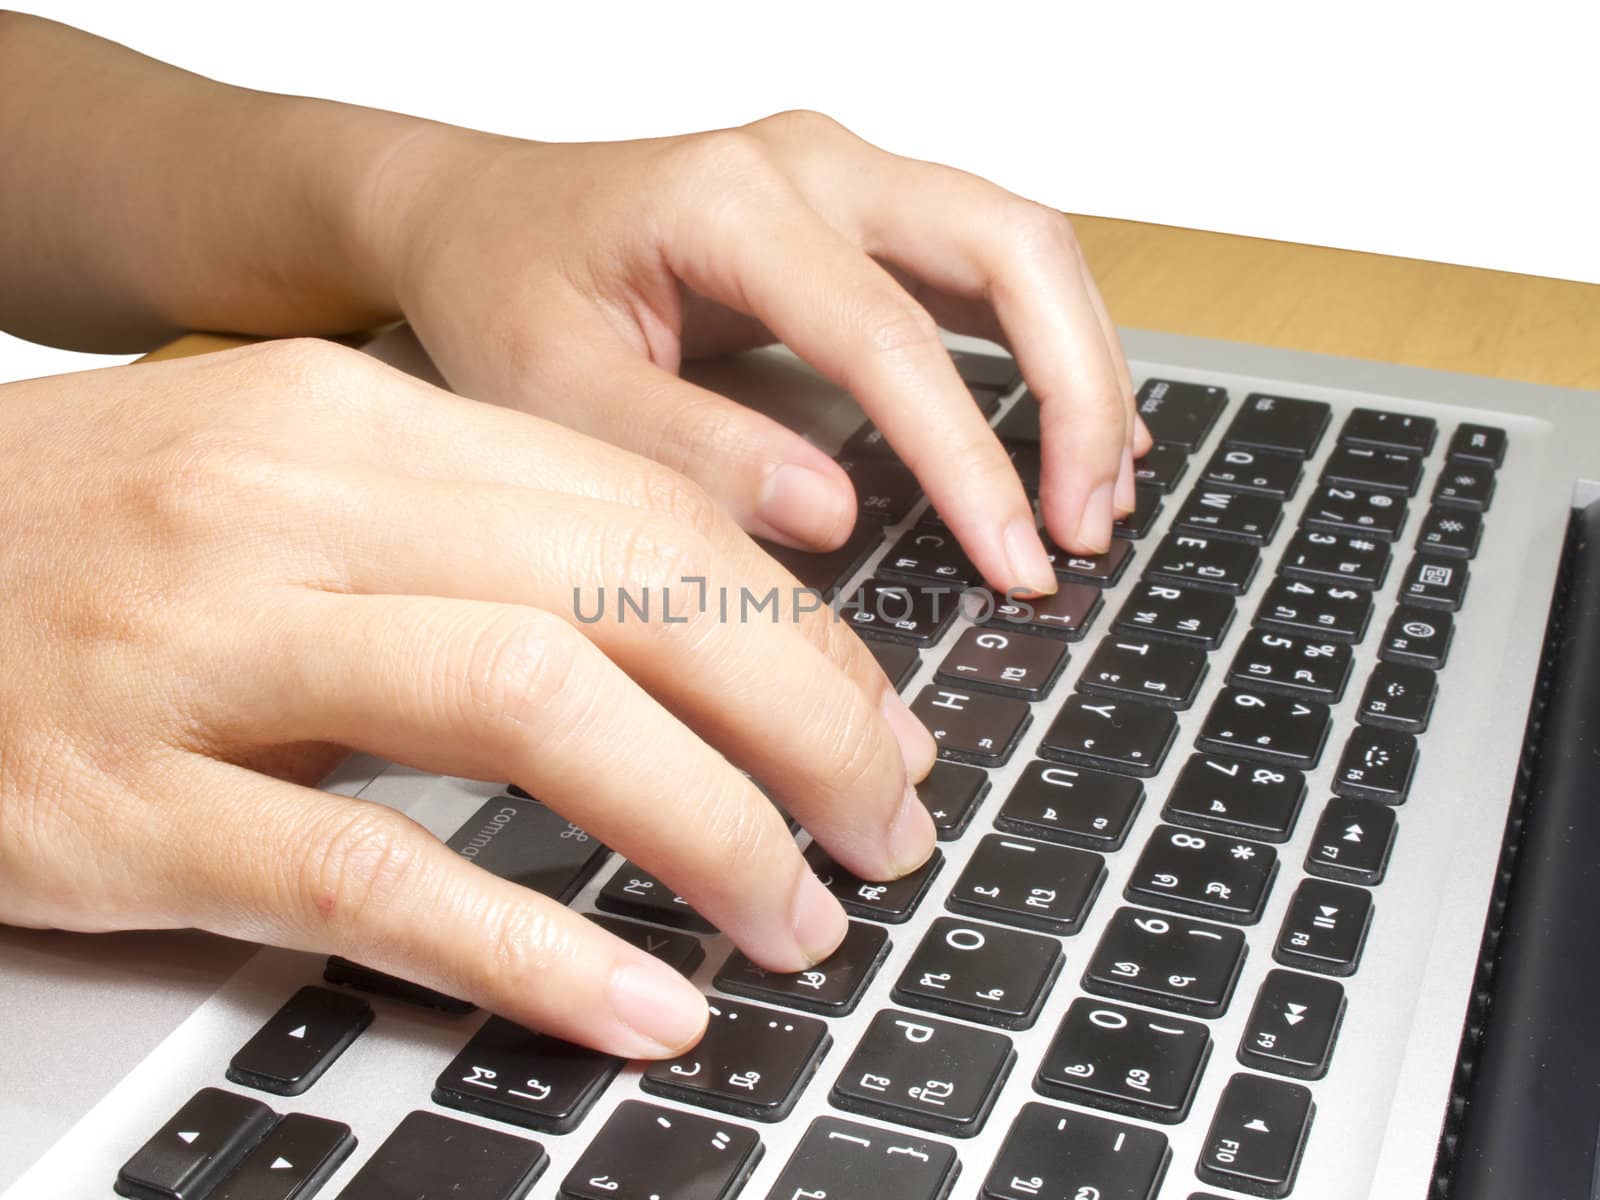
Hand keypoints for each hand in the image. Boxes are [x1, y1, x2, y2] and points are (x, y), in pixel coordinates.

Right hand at [0, 339, 935, 1056]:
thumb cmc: (95, 544)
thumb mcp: (299, 487)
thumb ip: (484, 540)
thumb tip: (698, 633)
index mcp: (354, 414)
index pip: (641, 505)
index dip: (796, 624)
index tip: (876, 718)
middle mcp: (290, 506)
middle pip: (623, 591)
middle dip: (800, 718)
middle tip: (882, 822)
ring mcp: (200, 650)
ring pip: (530, 709)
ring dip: (703, 824)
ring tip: (796, 912)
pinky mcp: (119, 806)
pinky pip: (371, 874)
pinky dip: (534, 948)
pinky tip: (641, 1002)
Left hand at [366, 111, 1150, 587]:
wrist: (475, 215)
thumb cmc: (501, 287)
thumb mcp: (551, 389)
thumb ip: (685, 448)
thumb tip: (829, 513)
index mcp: (728, 200)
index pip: (892, 334)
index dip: (971, 459)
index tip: (1016, 560)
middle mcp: (810, 163)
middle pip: (1012, 246)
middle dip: (1078, 392)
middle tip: (1085, 527)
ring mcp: (845, 176)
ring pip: (1023, 245)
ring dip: (1082, 367)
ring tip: (1094, 496)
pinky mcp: (861, 210)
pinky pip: (991, 261)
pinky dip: (1049, 343)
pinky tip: (1071, 425)